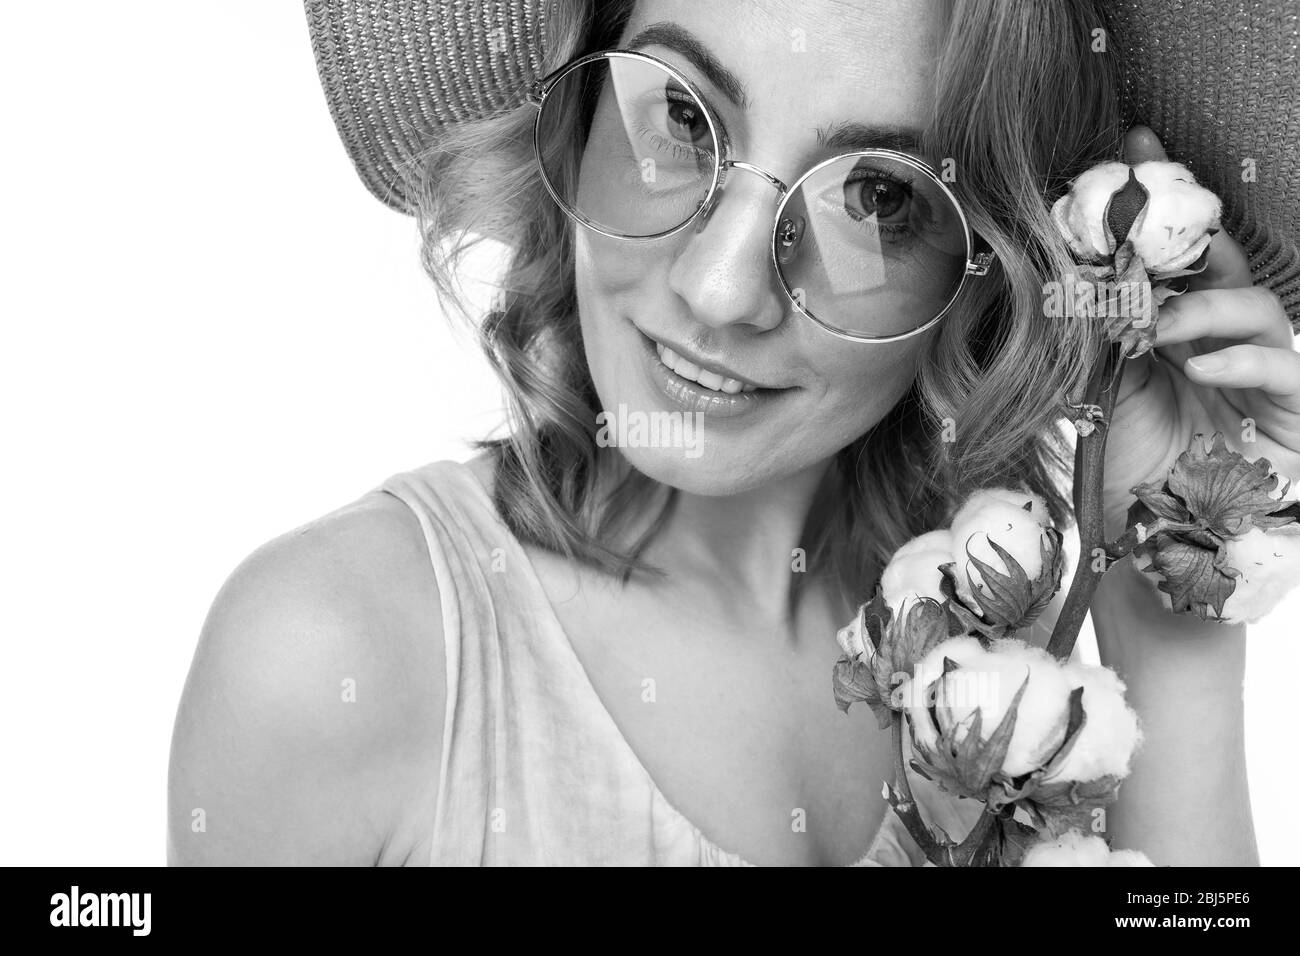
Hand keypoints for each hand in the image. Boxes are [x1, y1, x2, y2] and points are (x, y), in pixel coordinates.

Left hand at [1100, 126, 1299, 538]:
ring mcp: (1266, 372)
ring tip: (1158, 326)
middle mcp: (1225, 340)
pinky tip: (1201, 365)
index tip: (1129, 146)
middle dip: (1189, 222)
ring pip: (1258, 307)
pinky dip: (1241, 361)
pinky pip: (1286, 368)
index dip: (1158, 203)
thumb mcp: (1098, 398)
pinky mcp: (1297, 411)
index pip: (1174, 256)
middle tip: (1149, 181)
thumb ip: (1095, 341)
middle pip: (1225, 261)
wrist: (1162, 552)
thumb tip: (1067, 282)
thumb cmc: (1132, 474)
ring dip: (1205, 306)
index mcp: (1177, 331)